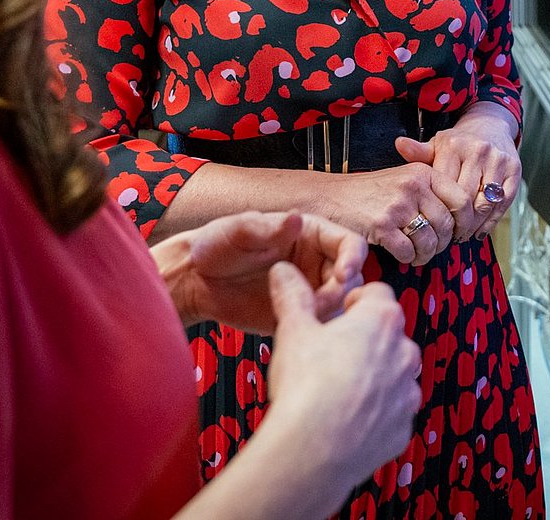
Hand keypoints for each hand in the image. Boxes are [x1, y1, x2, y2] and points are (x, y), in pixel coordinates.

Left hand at [154, 211, 366, 329]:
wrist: (196, 281)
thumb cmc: (216, 245)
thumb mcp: (240, 231)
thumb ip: (269, 228)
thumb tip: (296, 219)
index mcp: (310, 234)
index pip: (349, 244)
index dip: (353, 258)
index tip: (344, 276)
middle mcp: (316, 262)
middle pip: (352, 278)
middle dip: (342, 292)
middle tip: (319, 304)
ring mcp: (309, 289)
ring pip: (341, 304)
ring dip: (331, 313)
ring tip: (304, 317)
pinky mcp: (297, 314)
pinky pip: (319, 325)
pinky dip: (317, 329)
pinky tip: (297, 329)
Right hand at [262, 265, 420, 501]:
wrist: (314, 450)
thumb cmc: (305, 385)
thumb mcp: (293, 330)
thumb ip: (292, 296)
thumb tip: (283, 270)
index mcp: (382, 319)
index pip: (377, 293)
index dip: (353, 302)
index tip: (334, 316)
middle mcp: (405, 352)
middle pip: (387, 335)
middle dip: (364, 341)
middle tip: (330, 356)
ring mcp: (408, 392)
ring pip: (392, 375)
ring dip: (372, 378)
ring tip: (336, 390)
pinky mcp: (403, 427)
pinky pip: (391, 413)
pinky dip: (374, 414)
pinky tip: (345, 420)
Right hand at [318, 163, 468, 266]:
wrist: (331, 197)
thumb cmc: (372, 192)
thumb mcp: (405, 178)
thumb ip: (433, 190)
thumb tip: (465, 217)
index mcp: (424, 173)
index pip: (463, 200)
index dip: (465, 222)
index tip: (458, 233)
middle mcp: (413, 186)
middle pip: (448, 224)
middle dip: (444, 243)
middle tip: (434, 247)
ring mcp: (397, 205)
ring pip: (430, 241)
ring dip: (427, 254)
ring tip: (419, 254)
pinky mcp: (381, 225)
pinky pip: (409, 251)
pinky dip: (409, 259)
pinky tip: (404, 255)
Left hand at [395, 114, 520, 242]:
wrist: (489, 125)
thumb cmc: (458, 142)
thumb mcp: (436, 145)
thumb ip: (418, 152)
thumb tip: (399, 144)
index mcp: (454, 146)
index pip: (445, 188)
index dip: (439, 210)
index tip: (434, 224)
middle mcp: (478, 151)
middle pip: (466, 198)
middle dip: (457, 222)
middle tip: (449, 236)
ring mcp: (498, 160)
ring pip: (485, 203)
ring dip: (474, 224)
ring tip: (463, 235)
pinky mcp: (514, 169)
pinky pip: (503, 202)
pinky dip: (492, 221)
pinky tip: (480, 230)